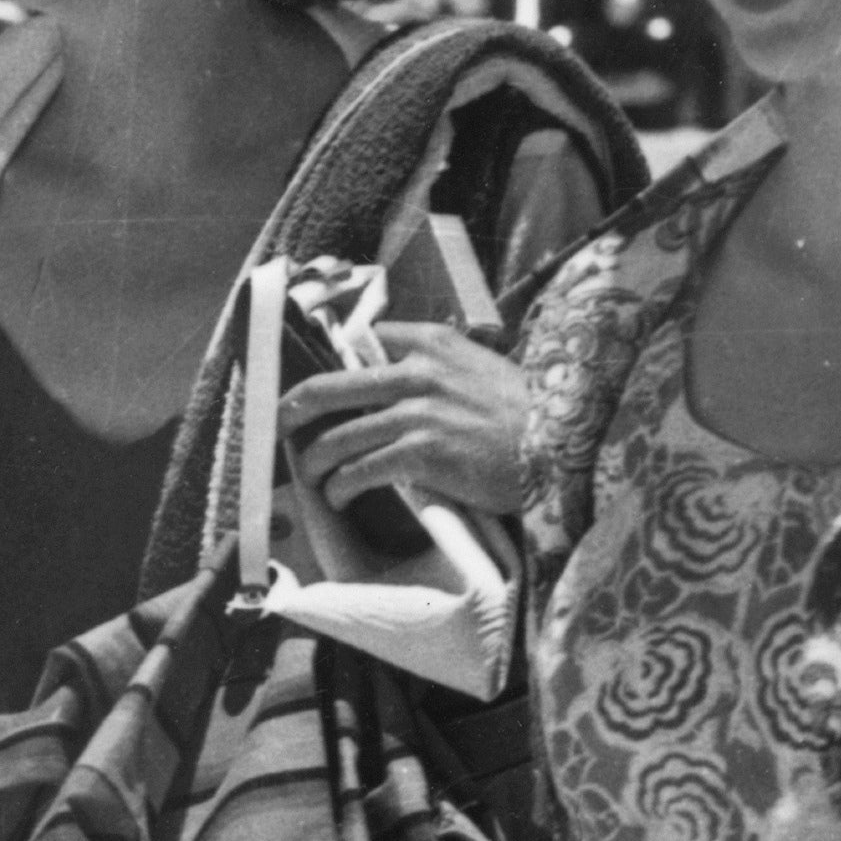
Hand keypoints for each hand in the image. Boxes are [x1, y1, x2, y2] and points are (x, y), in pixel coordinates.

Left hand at [278, 325, 541, 526]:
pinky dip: (341, 488)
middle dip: (292, 410)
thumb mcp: (481, 367)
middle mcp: (419, 370)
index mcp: (432, 341)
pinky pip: (360, 471)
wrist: (562, 445)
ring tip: (314, 477)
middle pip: (329, 387)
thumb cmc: (526, 413)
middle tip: (278, 427)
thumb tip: (397, 376)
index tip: (313, 391)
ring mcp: (418, 412)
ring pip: (337, 437)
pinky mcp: (422, 453)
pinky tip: (340, 499)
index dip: (333, 368)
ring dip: (315, 462)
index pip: (364, 342)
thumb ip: (439, 366)